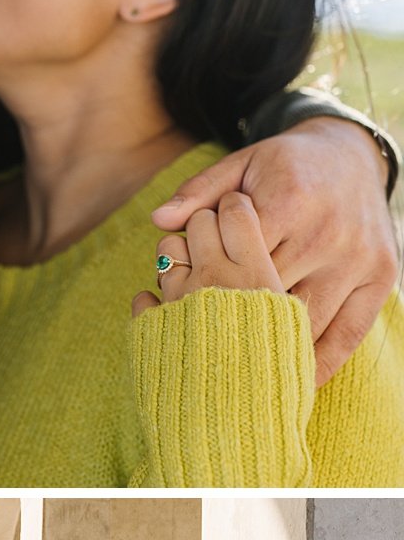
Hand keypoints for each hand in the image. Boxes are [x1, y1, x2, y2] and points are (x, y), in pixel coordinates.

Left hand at [150, 119, 398, 383]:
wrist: (353, 156)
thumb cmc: (285, 166)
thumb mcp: (242, 166)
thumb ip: (200, 193)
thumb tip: (159, 220)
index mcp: (288, 202)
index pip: (236, 259)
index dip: (208, 284)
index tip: (187, 303)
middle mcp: (326, 233)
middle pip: (266, 295)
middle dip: (233, 316)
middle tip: (206, 338)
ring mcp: (357, 259)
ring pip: (304, 321)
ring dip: (271, 347)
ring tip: (238, 368)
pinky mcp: (380, 278)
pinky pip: (348, 334)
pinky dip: (320, 362)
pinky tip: (294, 383)